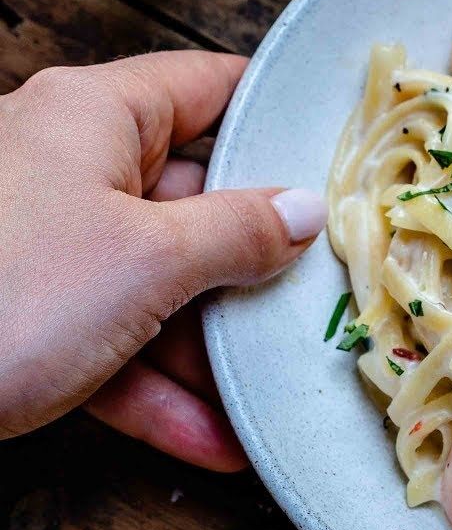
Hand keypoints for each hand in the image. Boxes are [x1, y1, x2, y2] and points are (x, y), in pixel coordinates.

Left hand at [0, 52, 325, 470]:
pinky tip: (216, 439)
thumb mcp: (147, 261)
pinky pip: (111, 344)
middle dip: (256, 267)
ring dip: (214, 351)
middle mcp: (69, 170)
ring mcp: (46, 248)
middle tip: (323, 298)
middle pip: (191, 205)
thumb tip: (305, 210)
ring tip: (274, 392)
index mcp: (95, 118)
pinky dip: (159, 391)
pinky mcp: (26, 317)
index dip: (277, 118)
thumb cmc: (8, 294)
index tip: (340, 158)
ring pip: (156, 286)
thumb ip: (239, 233)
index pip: (208, 89)